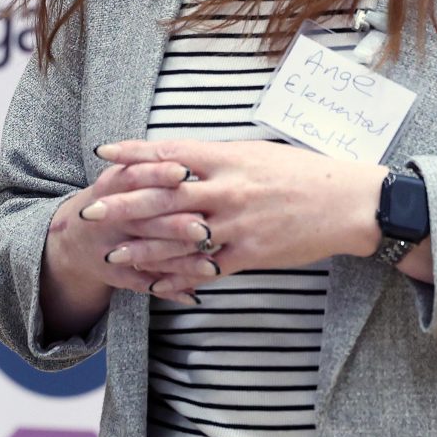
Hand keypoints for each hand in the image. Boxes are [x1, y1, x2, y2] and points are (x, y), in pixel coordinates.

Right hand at [45, 155, 222, 311]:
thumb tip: (192, 163)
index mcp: (108, 187)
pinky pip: (143, 284)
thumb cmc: (113, 198)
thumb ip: (149, 167)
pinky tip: (194, 294)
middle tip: (205, 227)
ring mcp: (108, 249)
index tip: (185, 173)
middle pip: (142, 220)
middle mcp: (105, 219)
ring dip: (179, 262)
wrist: (73, 237)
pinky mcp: (114, 276)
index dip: (158, 174)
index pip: (133, 176)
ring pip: (146, 256)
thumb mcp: (120, 177)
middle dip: (174, 224)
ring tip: (211, 266)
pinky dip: (169, 290)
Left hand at [95, 139, 387, 276]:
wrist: (346, 204)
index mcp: (227, 158)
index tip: (104, 154)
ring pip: (177, 239)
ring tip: (111, 254)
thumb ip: (217, 158)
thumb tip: (180, 158)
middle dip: (122, 205)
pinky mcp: (248, 256)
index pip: (169, 154)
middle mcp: (227, 190)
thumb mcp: (257, 153)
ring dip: (140, 248)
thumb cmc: (303, 173)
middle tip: (90, 211)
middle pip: (162, 199)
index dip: (132, 154)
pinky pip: (204, 270)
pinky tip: (153, 283)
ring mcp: (236, 226)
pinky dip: (176, 277)